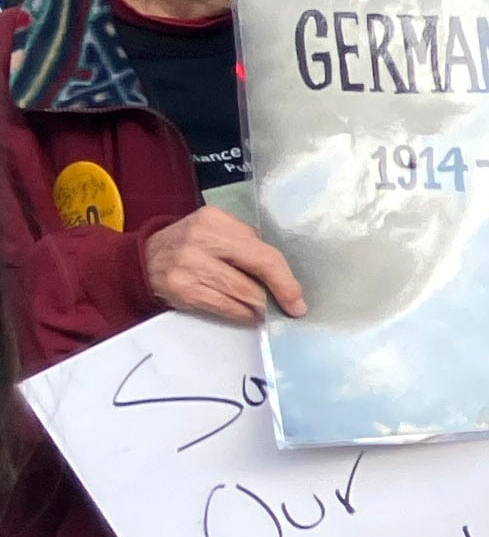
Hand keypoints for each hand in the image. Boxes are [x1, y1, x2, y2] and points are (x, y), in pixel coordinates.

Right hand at [142, 208, 307, 321]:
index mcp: (215, 220)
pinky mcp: (182, 289)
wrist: (142, 260)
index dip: (286, 278)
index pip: (264, 251)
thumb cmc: (189, 246)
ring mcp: (189, 264)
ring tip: (267, 311)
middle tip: (292, 308)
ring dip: (261, 306)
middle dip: (279, 293)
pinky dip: (242, 314)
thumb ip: (244, 245)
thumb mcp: (213, 231)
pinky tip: (248, 315)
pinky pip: (225, 307)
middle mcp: (201, 239)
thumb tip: (282, 276)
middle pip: (258, 269)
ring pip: (243, 292)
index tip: (297, 297)